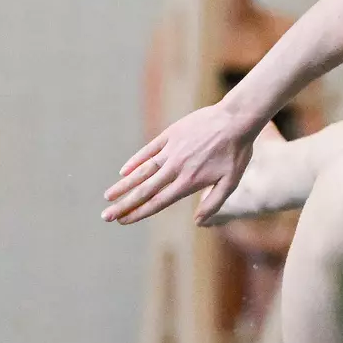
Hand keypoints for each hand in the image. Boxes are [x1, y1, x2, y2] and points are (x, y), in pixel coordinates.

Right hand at [103, 104, 255, 225]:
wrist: (235, 119)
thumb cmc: (236, 153)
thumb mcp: (230, 183)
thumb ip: (213, 204)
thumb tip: (198, 223)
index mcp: (189, 182)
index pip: (158, 202)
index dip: (139, 213)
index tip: (123, 222)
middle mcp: (175, 168)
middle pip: (144, 190)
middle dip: (123, 205)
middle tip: (105, 216)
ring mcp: (170, 150)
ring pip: (142, 171)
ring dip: (124, 185)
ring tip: (108, 196)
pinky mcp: (170, 135)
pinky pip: (148, 150)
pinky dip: (135, 161)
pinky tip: (123, 171)